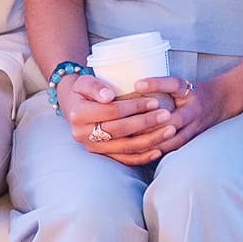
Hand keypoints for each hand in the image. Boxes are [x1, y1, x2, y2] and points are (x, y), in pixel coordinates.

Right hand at [57, 73, 173, 165]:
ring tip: (169, 131)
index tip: (154, 101)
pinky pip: (124, 159)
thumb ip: (95, 86)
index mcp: (78, 115)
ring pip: (125, 147)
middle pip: (120, 131)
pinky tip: (159, 150)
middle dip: (146, 123)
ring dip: (149, 141)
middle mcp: (83, 134)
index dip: (134, 107)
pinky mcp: (102, 155)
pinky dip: (142, 157)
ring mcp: (93, 147)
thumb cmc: (83, 90)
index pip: (111, 111)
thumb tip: (108, 96)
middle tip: (167, 115)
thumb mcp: (84, 81)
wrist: (73, 105)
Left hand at [137, 75, 227, 154]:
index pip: (174, 84)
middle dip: (151, 124)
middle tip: (128, 125)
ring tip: (133, 143)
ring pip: (175, 138)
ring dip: (155, 142)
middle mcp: (193, 109)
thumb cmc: (193, 91)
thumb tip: (132, 85)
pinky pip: (176, 147)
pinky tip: (144, 153)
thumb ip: (160, 85)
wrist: (221, 100)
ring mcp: (195, 126)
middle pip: (174, 118)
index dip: (156, 84)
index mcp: (189, 91)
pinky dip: (161, 150)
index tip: (137, 84)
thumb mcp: (180, 83)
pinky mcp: (193, 138)